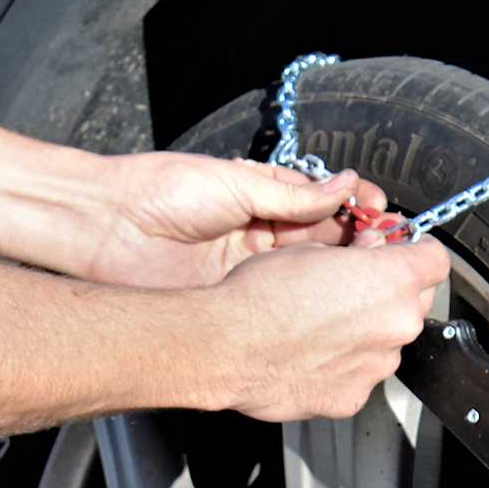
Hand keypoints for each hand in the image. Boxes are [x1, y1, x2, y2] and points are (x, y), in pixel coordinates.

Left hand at [84, 152, 386, 287]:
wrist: (105, 229)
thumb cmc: (161, 191)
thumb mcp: (237, 183)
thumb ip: (293, 194)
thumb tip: (345, 186)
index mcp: (266, 198)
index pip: (326, 205)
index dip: (356, 210)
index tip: (383, 216)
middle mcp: (263, 234)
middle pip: (325, 242)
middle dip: (356, 244)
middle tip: (383, 250)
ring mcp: (251, 269)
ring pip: (307, 274)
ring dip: (337, 275)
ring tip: (366, 276)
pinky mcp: (235, 298)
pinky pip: (278, 301)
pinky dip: (306, 304)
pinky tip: (329, 303)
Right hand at [207, 230, 451, 420]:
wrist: (227, 347)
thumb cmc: (261, 295)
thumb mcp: (312, 249)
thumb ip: (358, 254)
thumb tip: (372, 254)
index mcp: (392, 280)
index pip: (436, 259)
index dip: (416, 251)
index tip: (401, 251)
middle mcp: (396, 325)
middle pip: (416, 301)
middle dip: (392, 291)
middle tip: (354, 286)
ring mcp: (378, 365)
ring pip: (389, 340)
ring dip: (369, 330)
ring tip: (324, 323)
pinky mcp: (355, 396)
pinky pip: (363, 373)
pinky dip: (347, 363)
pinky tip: (315, 353)